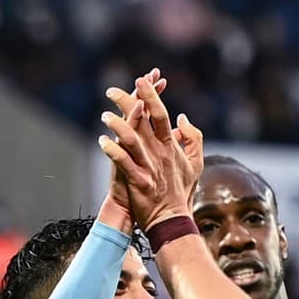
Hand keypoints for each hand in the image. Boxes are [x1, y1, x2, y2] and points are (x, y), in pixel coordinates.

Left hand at [100, 76, 203, 227]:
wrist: (172, 220)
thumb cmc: (181, 190)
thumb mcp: (196, 163)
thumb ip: (194, 138)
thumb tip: (182, 117)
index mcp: (171, 146)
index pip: (161, 114)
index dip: (151, 95)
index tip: (142, 79)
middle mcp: (160, 153)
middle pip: (144, 120)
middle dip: (128, 101)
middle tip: (111, 90)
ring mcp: (149, 167)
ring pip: (132, 139)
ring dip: (117, 124)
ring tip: (104, 115)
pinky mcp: (139, 181)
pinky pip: (123, 162)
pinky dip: (112, 150)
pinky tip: (102, 141)